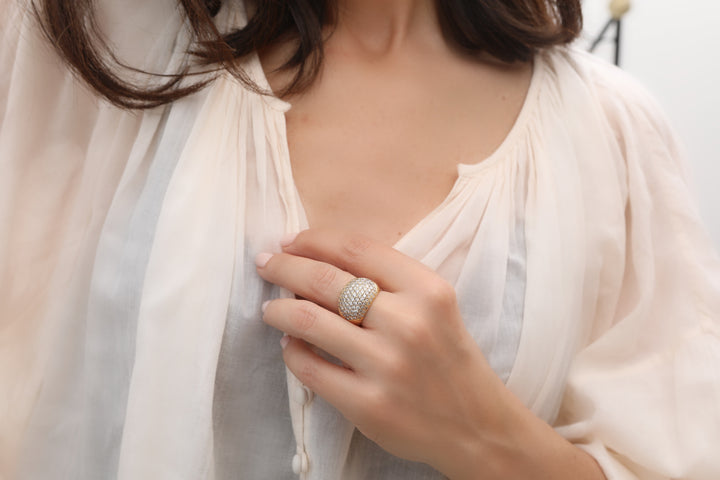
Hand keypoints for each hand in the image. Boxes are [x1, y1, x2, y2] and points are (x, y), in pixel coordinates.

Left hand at [255, 229, 605, 479]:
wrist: (477, 426)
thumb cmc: (448, 358)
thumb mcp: (436, 306)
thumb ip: (390, 281)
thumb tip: (319, 259)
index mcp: (428, 290)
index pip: (356, 248)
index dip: (313, 239)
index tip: (290, 241)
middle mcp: (408, 323)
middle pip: (324, 279)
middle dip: (284, 266)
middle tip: (266, 264)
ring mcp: (386, 365)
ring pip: (307, 320)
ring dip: (278, 308)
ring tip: (270, 307)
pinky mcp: (368, 404)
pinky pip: (309, 367)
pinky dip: (291, 350)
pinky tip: (291, 345)